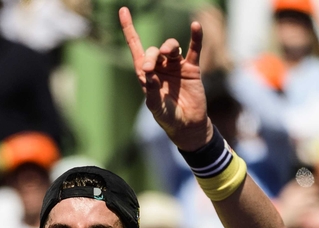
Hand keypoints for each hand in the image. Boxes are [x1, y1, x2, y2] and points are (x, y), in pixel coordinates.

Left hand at [120, 7, 212, 150]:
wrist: (188, 125)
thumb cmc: (168, 117)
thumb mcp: (156, 107)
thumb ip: (152, 91)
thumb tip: (148, 72)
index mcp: (146, 74)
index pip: (136, 47)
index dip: (129, 29)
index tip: (123, 11)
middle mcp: (160, 67)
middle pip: (154, 50)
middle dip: (152, 55)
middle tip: (152, 68)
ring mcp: (176, 66)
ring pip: (171, 47)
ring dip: (169, 46)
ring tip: (169, 53)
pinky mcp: (192, 68)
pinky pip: (193, 49)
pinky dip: (195, 38)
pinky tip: (195, 26)